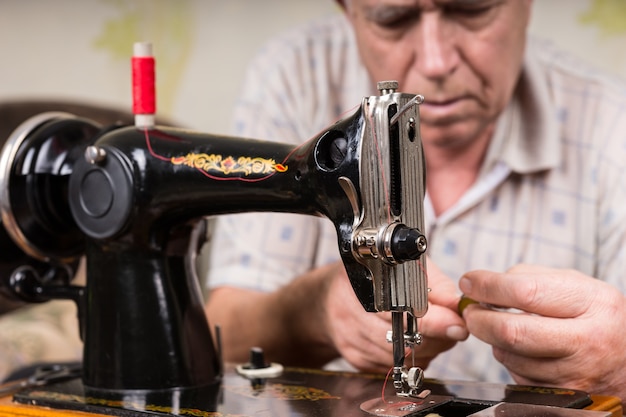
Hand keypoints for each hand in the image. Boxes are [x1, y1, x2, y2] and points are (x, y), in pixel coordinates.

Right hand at [323, 258, 467, 372]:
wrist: (328, 299)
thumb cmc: (371, 278)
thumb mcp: (402, 268)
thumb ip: (434, 285)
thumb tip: (458, 305)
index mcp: (362, 285)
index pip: (402, 311)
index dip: (433, 322)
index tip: (457, 326)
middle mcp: (352, 315)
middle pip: (405, 340)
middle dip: (435, 337)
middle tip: (450, 327)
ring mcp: (352, 341)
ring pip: (403, 358)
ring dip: (424, 349)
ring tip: (427, 332)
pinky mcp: (356, 360)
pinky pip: (394, 368)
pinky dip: (409, 358)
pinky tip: (407, 341)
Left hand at [459, 264, 625, 397]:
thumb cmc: (596, 317)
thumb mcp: (577, 286)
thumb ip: (530, 277)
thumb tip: (483, 284)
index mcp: (593, 305)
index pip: (526, 292)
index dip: (488, 286)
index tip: (469, 282)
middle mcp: (586, 342)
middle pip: (511, 331)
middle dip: (479, 318)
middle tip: (470, 309)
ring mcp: (574, 375)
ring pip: (509, 356)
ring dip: (492, 339)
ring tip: (499, 326)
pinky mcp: (561, 397)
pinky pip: (516, 376)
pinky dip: (508, 359)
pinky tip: (520, 349)